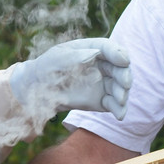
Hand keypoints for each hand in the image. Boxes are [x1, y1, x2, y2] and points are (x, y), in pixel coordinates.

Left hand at [9, 38, 131, 119]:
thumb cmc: (47, 67)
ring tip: (120, 100)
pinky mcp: (101, 100)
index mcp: (92, 49)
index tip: (124, 60)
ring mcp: (103, 83)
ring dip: (123, 93)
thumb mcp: (57, 58)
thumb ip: (75, 55)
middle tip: (125, 84)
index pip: (110, 49)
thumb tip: (95, 54)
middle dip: (125, 76)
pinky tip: (119, 115)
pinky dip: (118, 109)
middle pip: (120, 68)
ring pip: (120, 87)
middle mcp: (102, 65)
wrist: (38, 89)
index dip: (119, 54)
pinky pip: (113, 104)